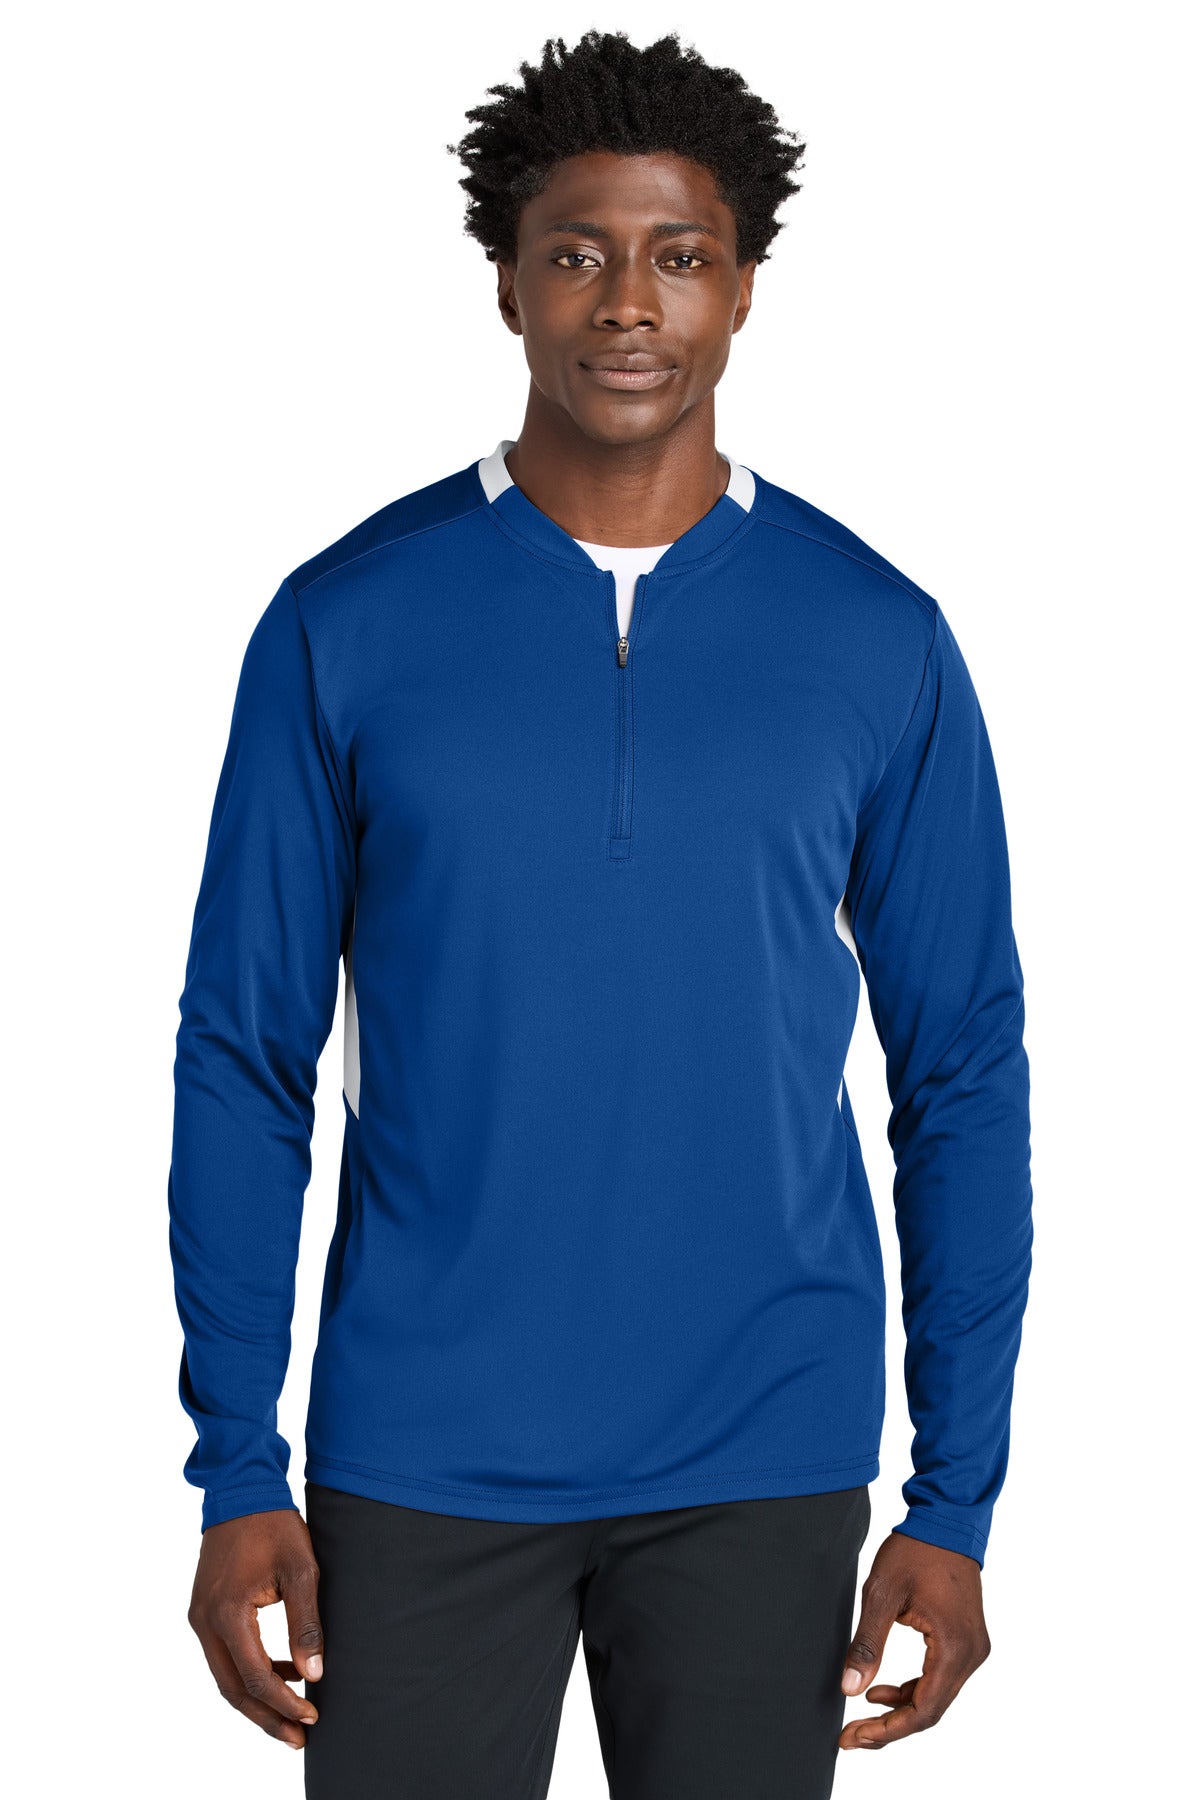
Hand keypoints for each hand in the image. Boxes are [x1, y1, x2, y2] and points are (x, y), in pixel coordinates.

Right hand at [188, 1508, 324, 1749]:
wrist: (241, 1490)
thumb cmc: (274, 1526)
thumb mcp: (300, 1569)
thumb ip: (306, 1622)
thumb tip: (315, 1673)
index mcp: (226, 1613)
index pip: (255, 1676)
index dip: (284, 1701)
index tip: (312, 1715)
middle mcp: (204, 1622)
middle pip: (233, 1688)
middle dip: (267, 1716)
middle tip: (299, 1737)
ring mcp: (200, 1617)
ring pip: (226, 1676)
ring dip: (258, 1698)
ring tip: (293, 1714)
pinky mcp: (204, 1611)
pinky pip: (225, 1655)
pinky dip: (250, 1671)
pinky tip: (283, 1672)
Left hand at [838, 1530, 989, 1750]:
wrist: (946, 1520)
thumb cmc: (915, 1550)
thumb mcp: (881, 1593)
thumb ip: (867, 1644)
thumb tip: (850, 1691)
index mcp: (953, 1648)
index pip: (923, 1710)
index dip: (888, 1730)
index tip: (854, 1737)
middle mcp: (971, 1655)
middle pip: (931, 1710)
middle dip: (890, 1727)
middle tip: (851, 1736)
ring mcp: (972, 1649)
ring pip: (936, 1697)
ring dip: (900, 1710)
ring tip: (861, 1715)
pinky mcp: (966, 1641)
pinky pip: (940, 1678)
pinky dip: (912, 1689)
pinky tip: (881, 1688)